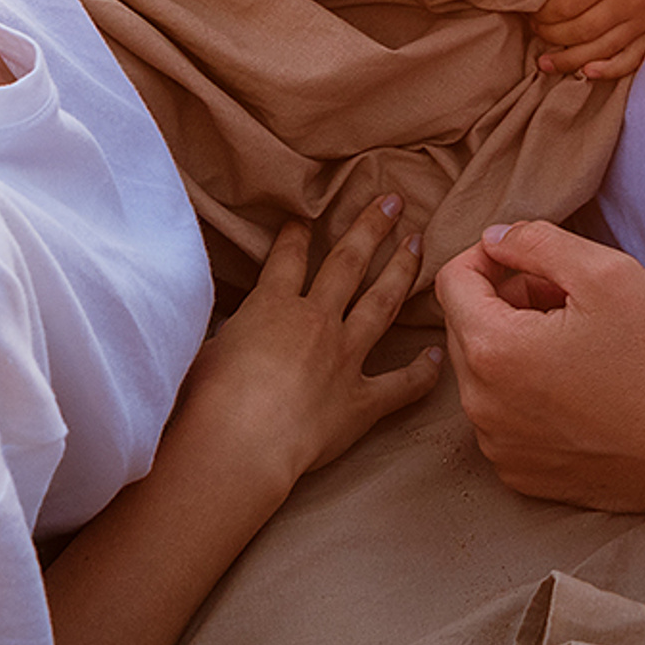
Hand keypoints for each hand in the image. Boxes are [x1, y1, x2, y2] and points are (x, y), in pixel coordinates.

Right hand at [179, 200, 441, 501]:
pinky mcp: (361, 401)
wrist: (240, 443)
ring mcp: (344, 358)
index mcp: (272, 306)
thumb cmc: (208, 399)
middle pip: (348, 263)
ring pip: (381, 303)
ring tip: (418, 243)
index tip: (304, 218)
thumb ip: (229, 333)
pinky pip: (401, 384)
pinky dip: (423, 371)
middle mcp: (315, 321)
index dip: (296, 235)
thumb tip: (230, 332)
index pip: (287, 259)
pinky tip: (437, 354)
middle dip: (372, 227)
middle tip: (394, 201)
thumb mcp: (207, 349)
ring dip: (402, 271)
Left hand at [434, 219, 644, 517]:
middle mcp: (480, 405)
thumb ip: (537, 242)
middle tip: (567, 299)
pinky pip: (502, 417)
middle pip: (465, 327)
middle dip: (506, 301)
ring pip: (484, 373)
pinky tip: (579, 390)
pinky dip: (526, 395)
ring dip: (516, 347)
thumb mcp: (606, 273)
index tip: (532, 259)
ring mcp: (498, 445)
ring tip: (578, 344)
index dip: (489, 256)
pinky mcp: (520, 473)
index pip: (452, 281)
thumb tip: (495, 238)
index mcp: (492, 350)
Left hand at [526, 0, 644, 79]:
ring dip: (570, 60)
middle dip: (552, 35)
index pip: (566, 6)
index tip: (531, 13)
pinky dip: (609, 70)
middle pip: (581, 31)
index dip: (543, 14)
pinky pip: (632, 58)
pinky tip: (587, 72)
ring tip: (546, 62)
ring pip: (601, 49)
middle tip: (536, 30)